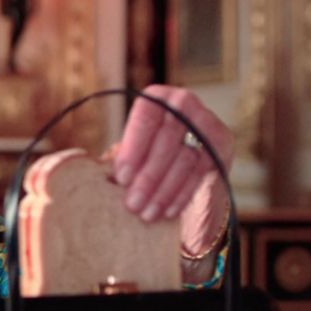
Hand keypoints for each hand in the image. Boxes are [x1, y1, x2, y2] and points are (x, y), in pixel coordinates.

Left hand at [113, 85, 234, 256]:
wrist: (182, 157)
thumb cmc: (144, 153)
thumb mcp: (130, 151)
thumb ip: (118, 158)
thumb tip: (88, 169)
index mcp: (157, 97)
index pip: (145, 118)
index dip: (133, 149)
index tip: (121, 178)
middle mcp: (184, 103)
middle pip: (167, 141)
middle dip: (148, 177)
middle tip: (132, 204)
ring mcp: (207, 122)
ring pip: (185, 159)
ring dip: (163, 190)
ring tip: (146, 213)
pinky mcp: (222, 143)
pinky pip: (202, 172)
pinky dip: (182, 194)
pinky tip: (167, 211)